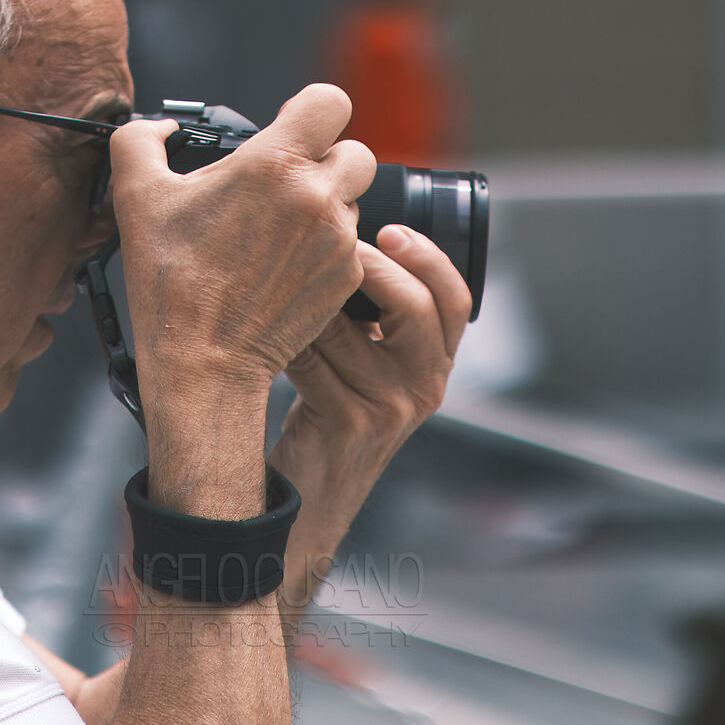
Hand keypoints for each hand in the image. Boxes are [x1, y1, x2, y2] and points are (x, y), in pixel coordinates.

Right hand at [106, 84, 376, 407]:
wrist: (204, 361)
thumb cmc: (170, 282)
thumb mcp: (135, 196)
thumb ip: (140, 140)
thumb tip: (159, 129)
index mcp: (274, 164)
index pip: (329, 101)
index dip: (309, 110)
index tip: (288, 128)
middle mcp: (316, 197)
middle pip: (355, 150)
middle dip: (325, 159)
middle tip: (285, 183)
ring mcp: (337, 240)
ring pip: (352, 200)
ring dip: (324, 205)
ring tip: (275, 231)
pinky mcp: (345, 277)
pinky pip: (348, 244)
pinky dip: (323, 248)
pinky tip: (282, 265)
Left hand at [279, 225, 470, 458]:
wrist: (316, 493)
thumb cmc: (336, 413)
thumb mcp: (376, 368)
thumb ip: (381, 319)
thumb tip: (348, 242)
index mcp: (436, 364)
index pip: (456, 300)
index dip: (429, 258)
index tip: (392, 230)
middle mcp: (423, 386)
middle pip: (418, 307)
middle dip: (373, 267)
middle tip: (335, 246)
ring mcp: (388, 408)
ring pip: (347, 330)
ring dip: (311, 303)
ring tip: (285, 286)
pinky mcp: (348, 423)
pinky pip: (312, 361)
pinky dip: (287, 339)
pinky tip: (269, 331)